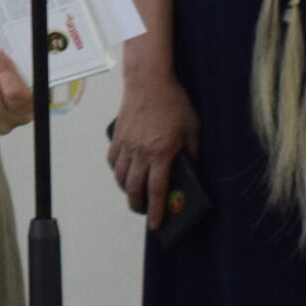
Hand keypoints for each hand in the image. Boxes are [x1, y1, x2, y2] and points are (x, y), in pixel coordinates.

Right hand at [107, 66, 199, 229]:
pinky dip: (117, 171)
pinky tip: (124, 172)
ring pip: (121, 177)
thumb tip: (193, 171)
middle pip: (134, 188)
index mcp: (161, 153)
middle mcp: (141, 152)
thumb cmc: (173, 102)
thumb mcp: (192, 128)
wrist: (149, 79)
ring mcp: (127, 144)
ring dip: (127, 190)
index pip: (157, 190)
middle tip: (143, 211)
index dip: (157, 211)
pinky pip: (113, 161)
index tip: (157, 226)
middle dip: (138, 205)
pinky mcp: (118, 136)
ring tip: (135, 194)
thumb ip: (192, 152)